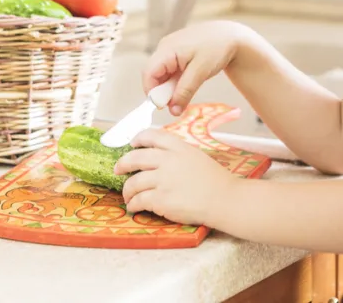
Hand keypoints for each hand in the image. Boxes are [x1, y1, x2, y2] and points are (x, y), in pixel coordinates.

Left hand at [114, 128, 236, 226]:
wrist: (224, 200)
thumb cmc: (216, 181)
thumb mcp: (197, 157)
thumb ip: (178, 154)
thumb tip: (160, 158)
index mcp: (179, 147)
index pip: (152, 135)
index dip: (138, 138)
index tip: (132, 144)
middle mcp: (168, 160)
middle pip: (135, 157)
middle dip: (122, 164)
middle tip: (118, 170)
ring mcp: (163, 180)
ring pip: (133, 182)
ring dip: (127, 190)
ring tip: (128, 195)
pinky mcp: (161, 199)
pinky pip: (138, 200)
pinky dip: (133, 204)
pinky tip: (134, 207)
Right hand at [143, 20, 250, 114]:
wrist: (230, 36)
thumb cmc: (216, 49)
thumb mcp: (200, 73)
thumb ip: (184, 92)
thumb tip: (173, 112)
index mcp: (167, 49)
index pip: (148, 73)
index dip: (152, 92)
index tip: (164, 107)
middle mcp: (164, 48)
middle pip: (153, 74)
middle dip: (162, 91)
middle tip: (178, 102)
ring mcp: (170, 50)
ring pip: (162, 74)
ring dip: (171, 87)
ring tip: (188, 88)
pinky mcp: (176, 54)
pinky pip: (169, 71)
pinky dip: (176, 81)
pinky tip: (189, 81)